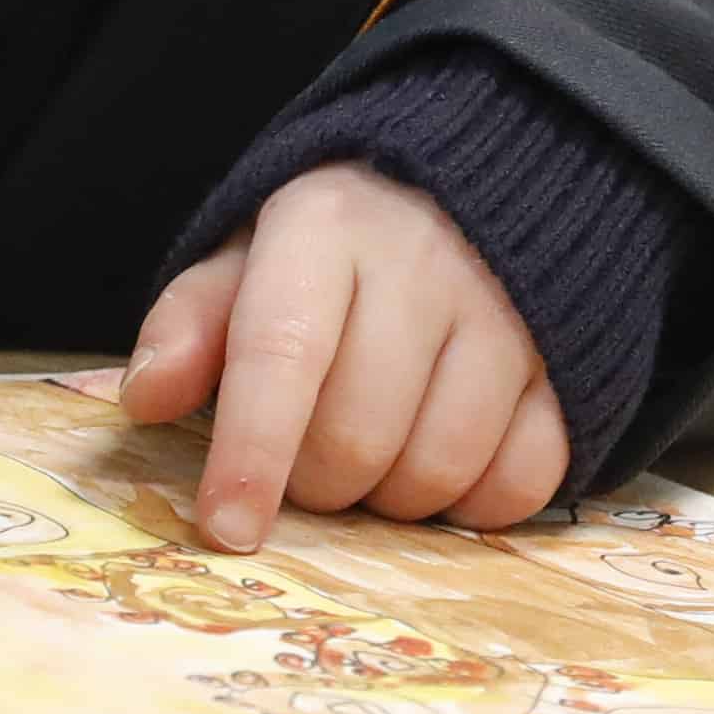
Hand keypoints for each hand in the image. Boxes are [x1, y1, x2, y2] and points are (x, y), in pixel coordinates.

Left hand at [121, 164, 568, 550]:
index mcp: (327, 229)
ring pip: (438, 468)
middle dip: (316, 482)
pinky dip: (474, 504)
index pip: (283, 352)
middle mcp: (425, 263)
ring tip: (376, 456)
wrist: (479, 185)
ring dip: (391, 499)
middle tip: (308, 462)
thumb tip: (145, 398)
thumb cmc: (341, 244)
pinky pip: (520, 482)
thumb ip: (192, 324)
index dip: (252, 451)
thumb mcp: (252, 257)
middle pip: (357, 435)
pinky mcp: (567, 365)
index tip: (227, 528)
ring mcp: (508, 313)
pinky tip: (446, 466)